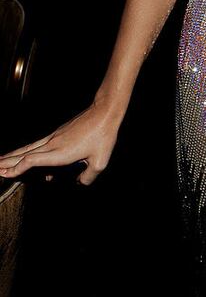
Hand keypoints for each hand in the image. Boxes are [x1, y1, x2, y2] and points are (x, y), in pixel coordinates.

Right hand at [0, 99, 121, 185]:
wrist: (104, 112)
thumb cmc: (103, 136)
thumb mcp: (100, 162)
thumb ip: (87, 177)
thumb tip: (79, 183)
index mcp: (60, 152)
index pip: (32, 161)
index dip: (18, 168)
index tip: (6, 174)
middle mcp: (53, 144)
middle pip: (25, 153)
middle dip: (8, 161)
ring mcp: (55, 137)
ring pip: (29, 147)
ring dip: (14, 154)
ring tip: (1, 160)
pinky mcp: (59, 133)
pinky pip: (39, 144)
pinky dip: (28, 151)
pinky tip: (26, 157)